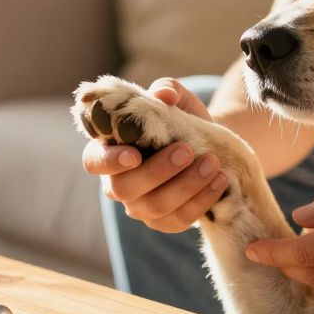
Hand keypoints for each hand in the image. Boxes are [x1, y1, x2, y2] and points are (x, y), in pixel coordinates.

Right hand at [81, 78, 229, 232]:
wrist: (208, 145)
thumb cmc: (181, 119)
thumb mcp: (176, 98)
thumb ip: (167, 90)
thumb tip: (164, 95)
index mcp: (108, 151)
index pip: (94, 162)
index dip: (110, 162)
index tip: (135, 154)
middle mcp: (117, 184)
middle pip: (124, 188)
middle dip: (157, 171)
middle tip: (187, 151)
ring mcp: (140, 207)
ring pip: (156, 206)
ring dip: (186, 185)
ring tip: (212, 163)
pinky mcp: (165, 222)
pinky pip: (180, 219)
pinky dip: (202, 200)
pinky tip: (219, 181)